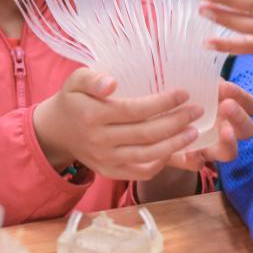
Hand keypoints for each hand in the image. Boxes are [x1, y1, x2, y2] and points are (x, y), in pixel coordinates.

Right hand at [33, 67, 202, 180]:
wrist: (55, 132)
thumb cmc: (72, 100)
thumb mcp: (75, 81)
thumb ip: (92, 79)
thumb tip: (111, 83)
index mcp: (92, 116)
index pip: (134, 111)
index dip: (161, 103)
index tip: (184, 93)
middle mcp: (100, 141)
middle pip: (145, 135)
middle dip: (176, 123)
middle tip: (197, 111)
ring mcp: (105, 160)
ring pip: (146, 157)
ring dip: (174, 146)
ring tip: (194, 132)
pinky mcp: (109, 172)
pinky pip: (139, 173)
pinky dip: (160, 164)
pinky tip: (175, 150)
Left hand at [166, 80, 252, 170]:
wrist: (157, 117)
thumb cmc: (182, 94)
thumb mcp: (192, 82)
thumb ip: (200, 79)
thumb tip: (202, 67)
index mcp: (232, 109)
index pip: (252, 106)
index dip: (243, 97)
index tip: (226, 87)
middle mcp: (227, 129)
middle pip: (248, 130)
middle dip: (239, 117)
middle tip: (226, 106)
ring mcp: (213, 148)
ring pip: (231, 152)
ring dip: (228, 142)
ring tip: (222, 131)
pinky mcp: (194, 160)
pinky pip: (199, 163)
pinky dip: (195, 158)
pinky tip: (189, 153)